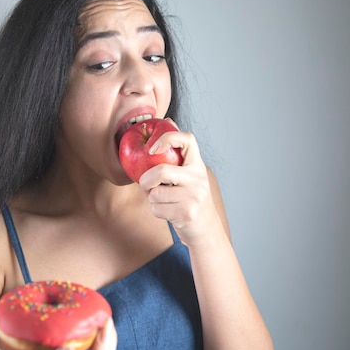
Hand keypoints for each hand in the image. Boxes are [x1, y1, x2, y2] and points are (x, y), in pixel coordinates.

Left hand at [138, 120, 220, 245]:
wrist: (205, 229)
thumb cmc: (190, 197)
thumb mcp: (188, 173)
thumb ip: (177, 152)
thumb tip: (166, 119)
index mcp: (197, 164)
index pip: (187, 139)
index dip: (167, 138)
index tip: (151, 148)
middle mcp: (198, 178)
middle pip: (162, 171)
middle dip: (146, 180)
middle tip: (145, 184)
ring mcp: (194, 196)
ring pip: (155, 194)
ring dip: (152, 199)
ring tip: (162, 201)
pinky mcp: (187, 213)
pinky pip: (157, 209)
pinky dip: (156, 211)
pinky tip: (167, 212)